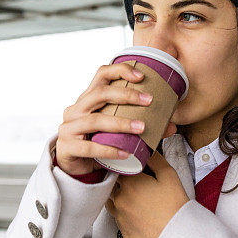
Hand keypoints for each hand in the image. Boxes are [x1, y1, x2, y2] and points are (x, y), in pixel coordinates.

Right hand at [55, 61, 176, 175]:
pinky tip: (125, 152)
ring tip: (142, 128)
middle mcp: (75, 109)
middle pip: (99, 93)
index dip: (120, 70)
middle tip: (149, 101)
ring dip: (121, 123)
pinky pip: (89, 148)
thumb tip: (170, 125)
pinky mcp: (67, 147)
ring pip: (95, 120)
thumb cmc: (97, 142)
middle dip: (126, 95)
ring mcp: (68, 128)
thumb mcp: (116, 130)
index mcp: (87, 99)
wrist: (74, 167)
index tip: (141, 76)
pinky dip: (109, 149)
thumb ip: (140, 125)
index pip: (101, 74)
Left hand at [105, 149, 189, 237]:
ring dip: (121, 197)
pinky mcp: (122, 229)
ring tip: (138, 199)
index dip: (126, 167)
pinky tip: (138, 212)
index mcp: (129, 183)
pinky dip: (125, 213)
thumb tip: (146, 151)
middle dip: (123, 182)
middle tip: (139, 184)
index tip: (134, 169)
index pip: (118, 168)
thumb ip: (154, 159)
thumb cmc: (174, 205)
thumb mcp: (168, 175)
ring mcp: (120, 215)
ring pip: (113, 201)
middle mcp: (120, 199)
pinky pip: (118, 217)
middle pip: (114, 184)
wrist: (177, 233)